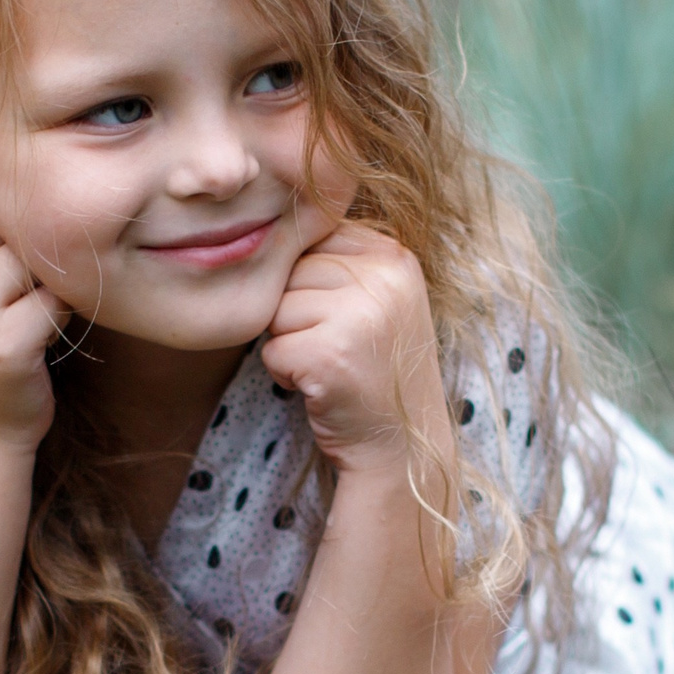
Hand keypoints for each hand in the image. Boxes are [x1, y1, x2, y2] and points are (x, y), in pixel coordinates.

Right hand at [0, 193, 64, 450]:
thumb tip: (9, 172)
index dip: (1, 214)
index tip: (12, 244)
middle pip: (1, 221)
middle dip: (26, 245)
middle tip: (26, 284)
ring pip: (30, 258)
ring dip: (46, 280)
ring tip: (33, 309)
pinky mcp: (3, 345)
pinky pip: (54, 299)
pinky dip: (60, 313)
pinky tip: (44, 336)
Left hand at [261, 222, 445, 480]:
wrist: (402, 446)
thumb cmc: (376, 370)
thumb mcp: (378, 300)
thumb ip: (340, 260)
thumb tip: (271, 227)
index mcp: (394, 255)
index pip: (313, 241)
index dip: (311, 284)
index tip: (342, 319)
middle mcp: (384, 277)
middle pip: (291, 272)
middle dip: (297, 314)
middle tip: (335, 347)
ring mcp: (360, 315)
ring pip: (277, 309)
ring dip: (289, 343)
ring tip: (329, 364)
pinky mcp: (331, 354)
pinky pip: (272, 348)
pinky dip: (284, 373)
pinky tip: (321, 385)